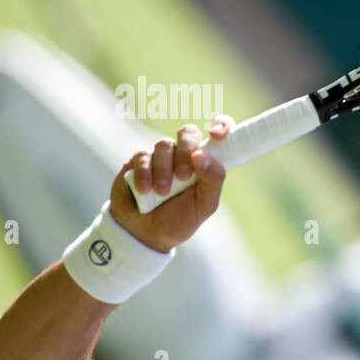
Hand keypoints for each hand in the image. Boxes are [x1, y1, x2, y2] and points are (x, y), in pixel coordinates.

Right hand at [109, 117, 230, 252]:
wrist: (146, 234)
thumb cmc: (180, 218)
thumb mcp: (204, 206)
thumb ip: (212, 181)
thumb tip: (203, 157)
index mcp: (206, 162)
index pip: (218, 132)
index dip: (221, 125)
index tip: (217, 134)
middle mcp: (184, 154)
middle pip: (188, 133)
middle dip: (186, 152)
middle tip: (183, 177)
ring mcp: (161, 156)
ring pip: (164, 144)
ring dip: (164, 170)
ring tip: (162, 192)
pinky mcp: (138, 161)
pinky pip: (142, 155)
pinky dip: (145, 173)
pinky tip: (145, 190)